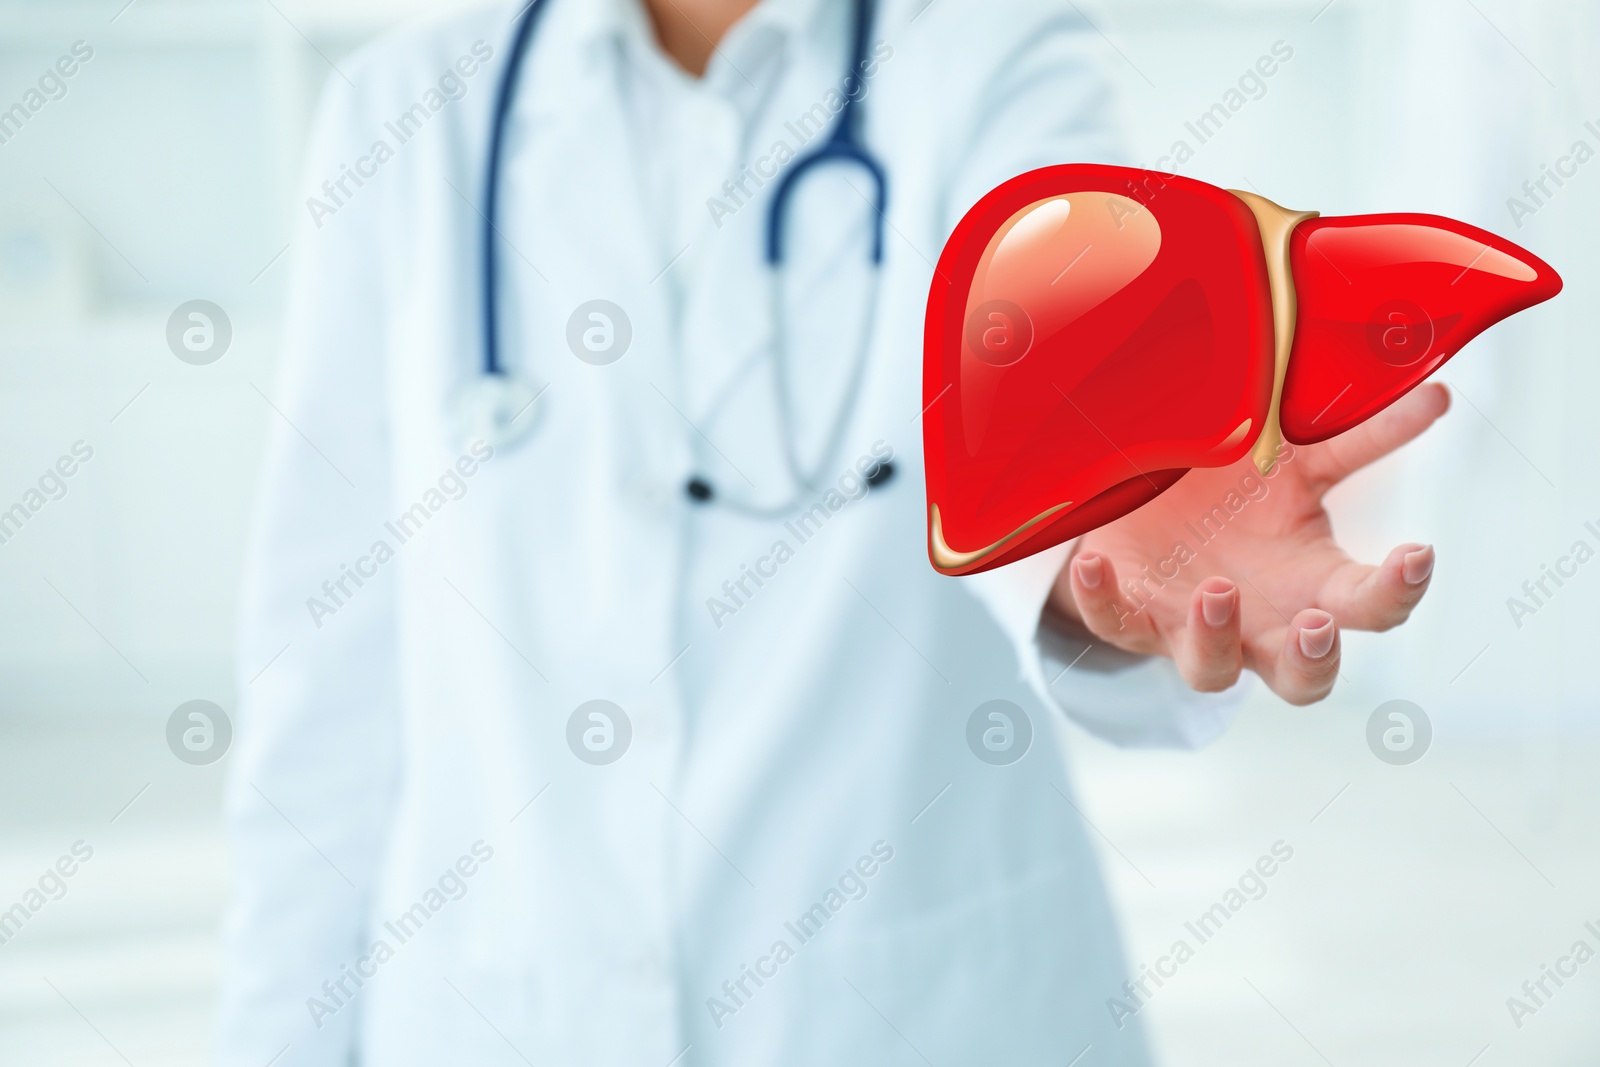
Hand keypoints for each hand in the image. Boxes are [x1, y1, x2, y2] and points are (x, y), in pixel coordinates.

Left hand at [1046, 382, 1449, 704]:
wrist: (1151, 502)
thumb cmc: (1239, 491)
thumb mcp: (1298, 460)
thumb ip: (1361, 436)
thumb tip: (1439, 392)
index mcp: (1313, 580)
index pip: (1372, 606)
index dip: (1399, 590)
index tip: (1417, 552)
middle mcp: (1261, 622)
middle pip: (1305, 676)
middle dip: (1315, 658)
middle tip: (1316, 624)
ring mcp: (1193, 629)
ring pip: (1211, 672)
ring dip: (1217, 639)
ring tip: (1219, 592)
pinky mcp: (1132, 618)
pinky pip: (1115, 624)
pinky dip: (1104, 599)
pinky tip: (1095, 562)